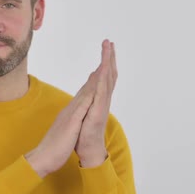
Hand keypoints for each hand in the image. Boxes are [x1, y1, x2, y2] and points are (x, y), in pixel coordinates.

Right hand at [25, 71, 98, 177]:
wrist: (42, 158)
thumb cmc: (52, 148)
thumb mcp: (64, 132)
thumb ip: (68, 124)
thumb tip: (72, 121)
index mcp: (69, 114)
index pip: (82, 96)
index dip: (91, 83)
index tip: (98, 72)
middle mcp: (70, 111)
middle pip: (84, 90)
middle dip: (95, 75)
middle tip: (104, 60)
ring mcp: (70, 115)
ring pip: (84, 94)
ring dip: (94, 80)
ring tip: (102, 66)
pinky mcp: (71, 122)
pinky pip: (82, 107)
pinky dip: (89, 96)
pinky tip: (95, 88)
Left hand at [75, 39, 117, 167]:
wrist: (88, 151)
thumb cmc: (85, 133)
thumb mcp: (85, 111)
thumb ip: (89, 97)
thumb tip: (90, 84)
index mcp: (97, 99)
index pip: (102, 76)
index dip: (105, 61)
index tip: (106, 47)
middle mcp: (102, 100)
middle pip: (107, 74)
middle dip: (109, 58)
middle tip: (109, 42)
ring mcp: (101, 105)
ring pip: (106, 80)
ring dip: (107, 64)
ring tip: (109, 49)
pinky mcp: (97, 112)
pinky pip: (100, 93)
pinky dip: (102, 80)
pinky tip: (102, 69)